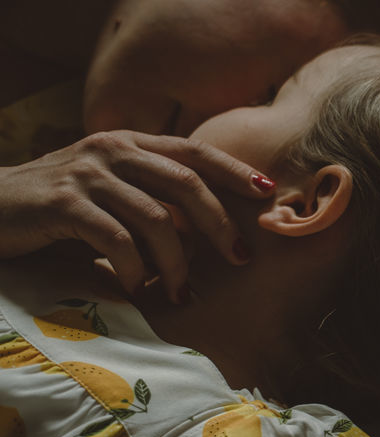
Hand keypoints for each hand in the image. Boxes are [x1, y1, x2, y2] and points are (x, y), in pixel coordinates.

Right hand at [0, 131, 274, 301]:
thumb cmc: (53, 209)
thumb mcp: (107, 194)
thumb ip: (151, 200)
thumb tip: (207, 236)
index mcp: (127, 143)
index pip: (194, 151)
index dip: (235, 170)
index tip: (270, 193)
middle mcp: (110, 150)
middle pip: (187, 182)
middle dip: (221, 224)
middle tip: (240, 258)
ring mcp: (86, 174)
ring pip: (157, 218)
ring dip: (177, 262)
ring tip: (180, 292)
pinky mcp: (61, 203)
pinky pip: (116, 240)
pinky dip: (134, 269)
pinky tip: (136, 288)